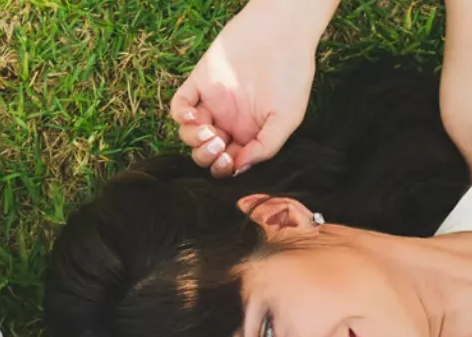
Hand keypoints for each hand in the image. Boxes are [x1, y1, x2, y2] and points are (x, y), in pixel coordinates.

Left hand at [170, 0, 336, 176]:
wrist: (281, 31)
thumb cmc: (292, 73)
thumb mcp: (287, 118)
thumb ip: (265, 147)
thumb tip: (239, 169)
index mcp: (250, 132)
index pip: (229, 161)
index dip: (225, 168)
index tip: (230, 160)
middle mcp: (229, 120)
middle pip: (206, 152)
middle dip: (207, 157)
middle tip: (219, 145)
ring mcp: (213, 102)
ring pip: (190, 134)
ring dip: (194, 140)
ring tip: (209, 131)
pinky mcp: (200, 82)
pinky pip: (179, 105)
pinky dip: (180, 116)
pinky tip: (192, 116)